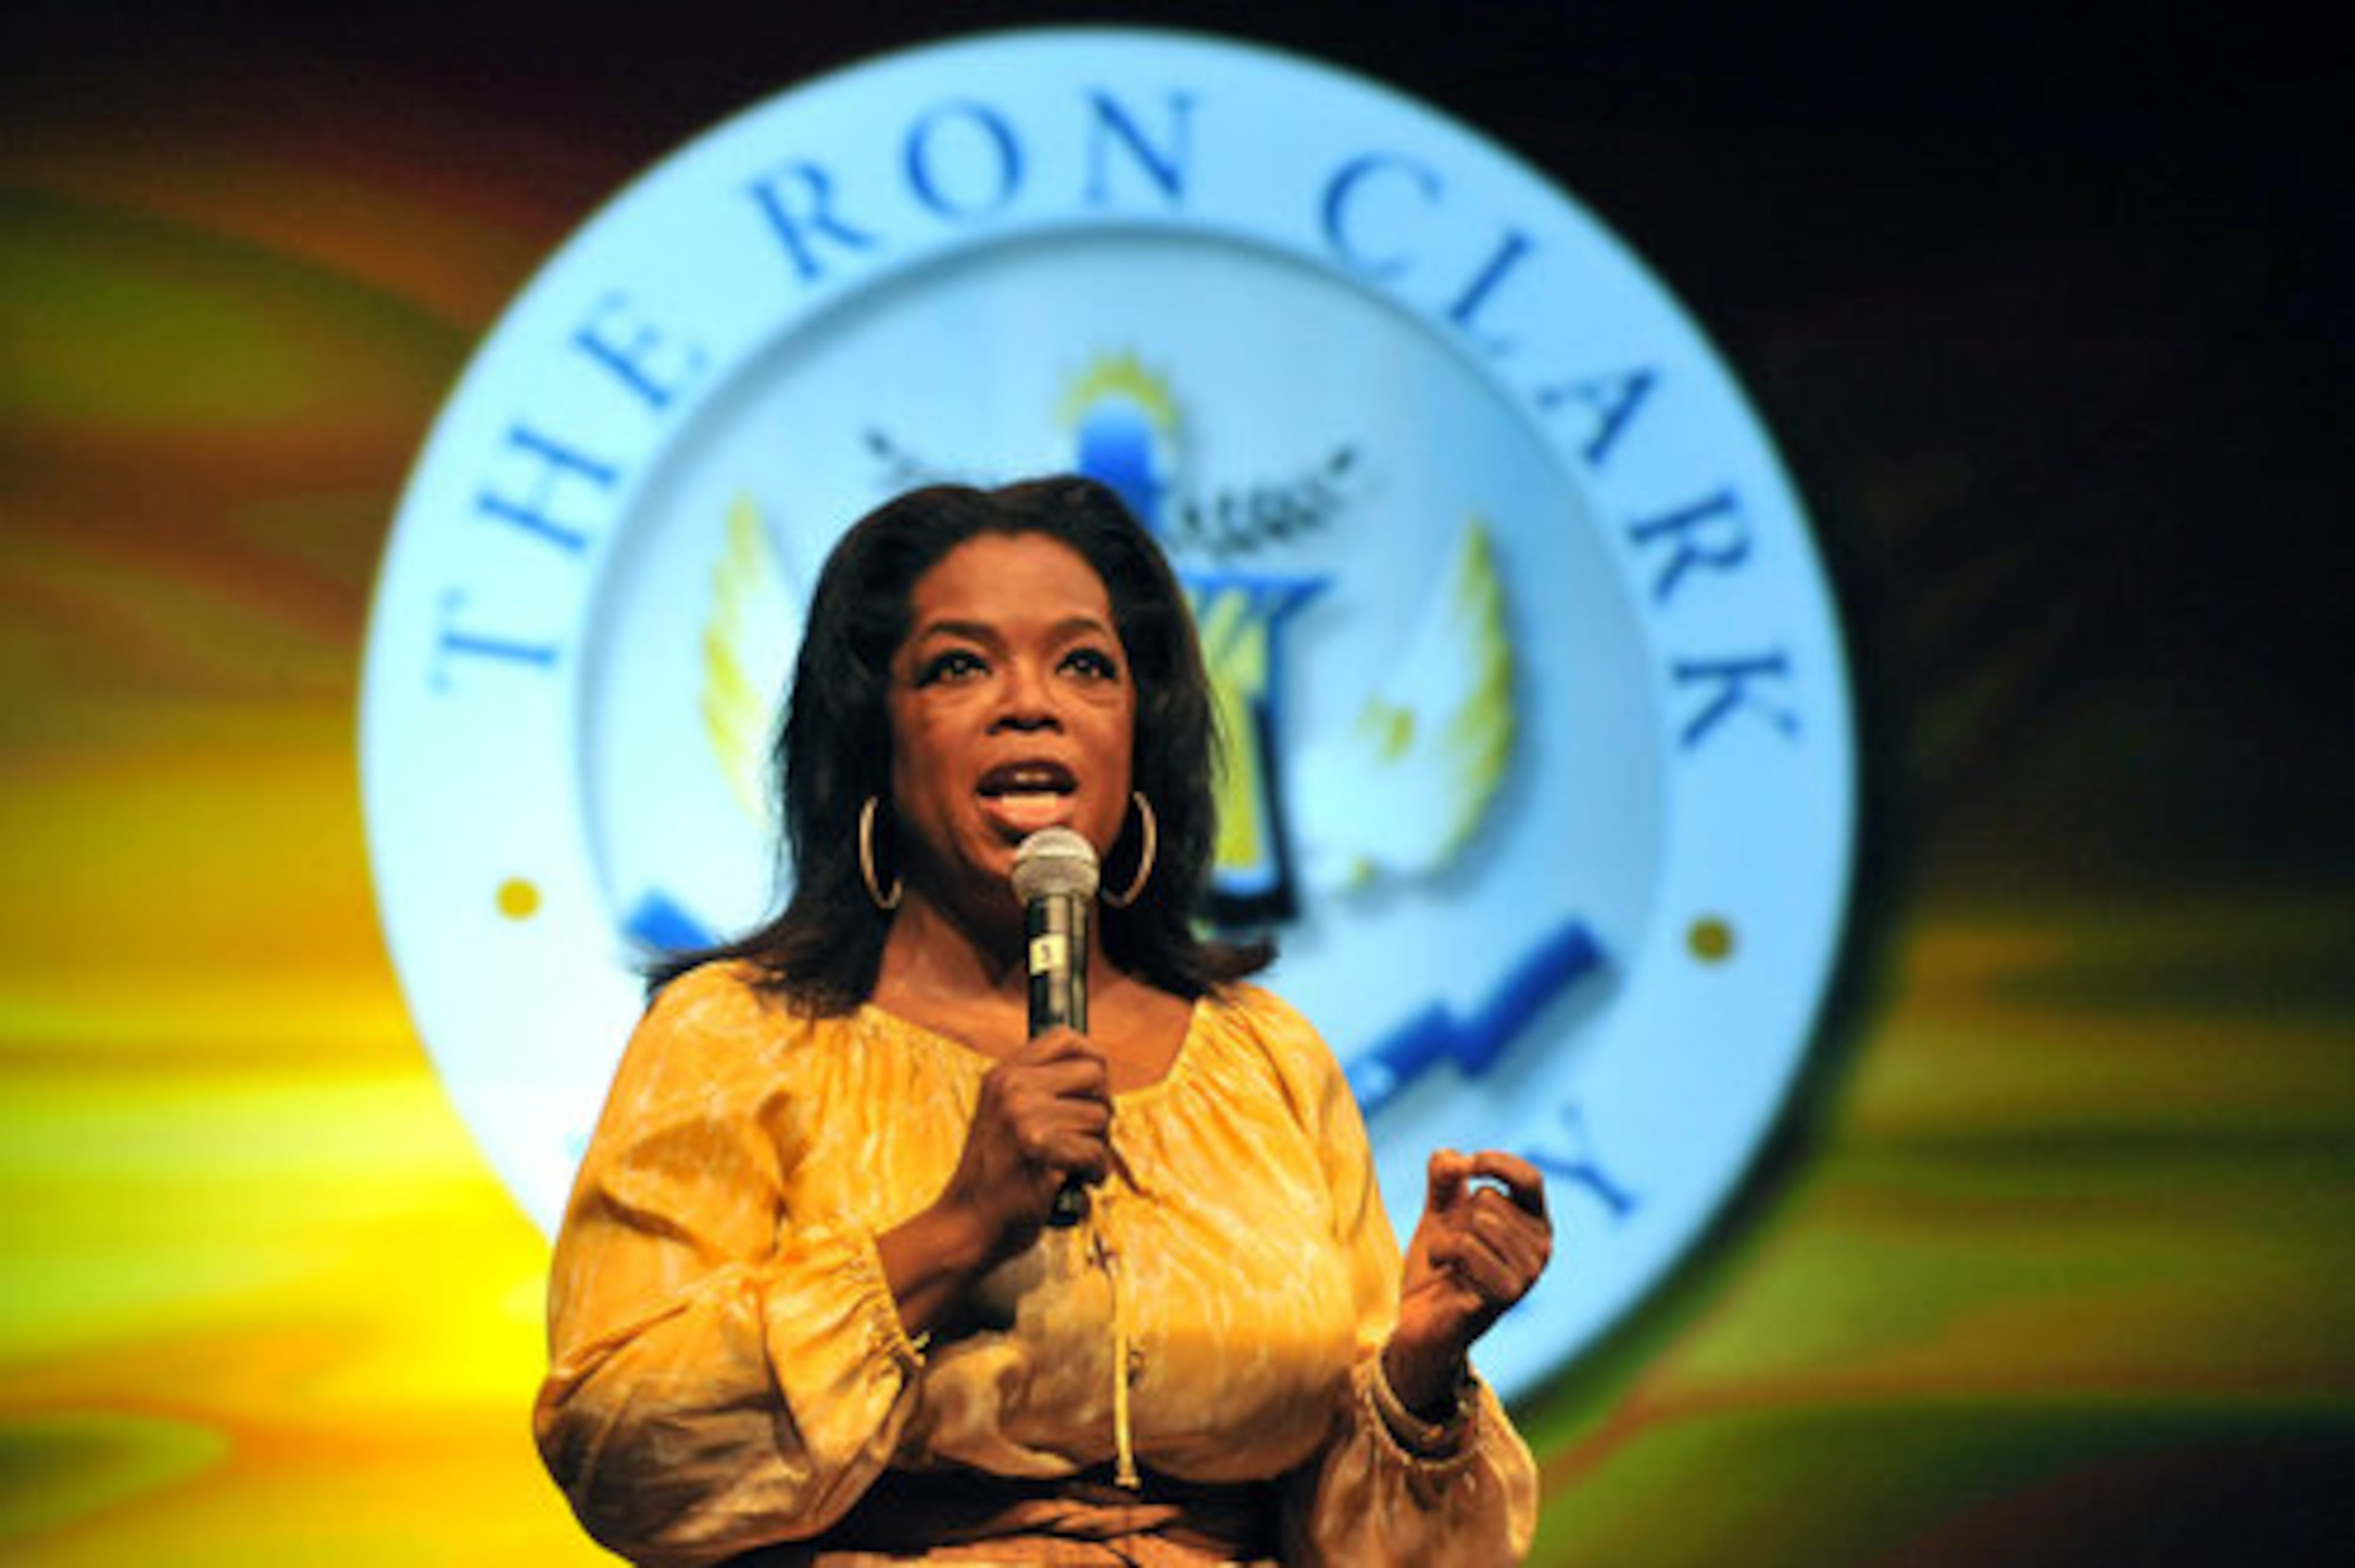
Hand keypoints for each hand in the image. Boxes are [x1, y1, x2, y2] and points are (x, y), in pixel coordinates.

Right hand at [937, 1026, 1112, 1259]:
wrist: (965, 1224)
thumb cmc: (995, 1178)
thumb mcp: (1004, 1116)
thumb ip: (1039, 1090)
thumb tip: (1097, 1072)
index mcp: (1004, 1074)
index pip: (1066, 1038)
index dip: (1092, 1061)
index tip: (1093, 1090)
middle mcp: (1012, 1087)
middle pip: (1095, 1075)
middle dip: (1100, 1109)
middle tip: (1084, 1136)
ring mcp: (1023, 1115)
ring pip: (1100, 1116)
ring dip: (1098, 1147)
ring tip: (1073, 1164)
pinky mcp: (1037, 1148)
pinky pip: (1095, 1151)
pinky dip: (1094, 1173)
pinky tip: (1075, 1181)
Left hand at [1385, 1149, 1551, 1415]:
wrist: (1418, 1322)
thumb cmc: (1438, 1266)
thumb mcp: (1440, 1211)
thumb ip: (1445, 1176)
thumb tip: (1456, 1158)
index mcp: (1534, 1226)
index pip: (1530, 1179)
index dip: (1497, 1162)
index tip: (1467, 1163)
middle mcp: (1541, 1251)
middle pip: (1491, 1199)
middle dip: (1458, 1217)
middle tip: (1454, 1249)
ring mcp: (1527, 1276)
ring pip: (1479, 1221)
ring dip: (1447, 1237)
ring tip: (1448, 1263)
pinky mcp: (1506, 1296)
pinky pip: (1467, 1247)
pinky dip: (1442, 1253)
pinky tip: (1445, 1274)